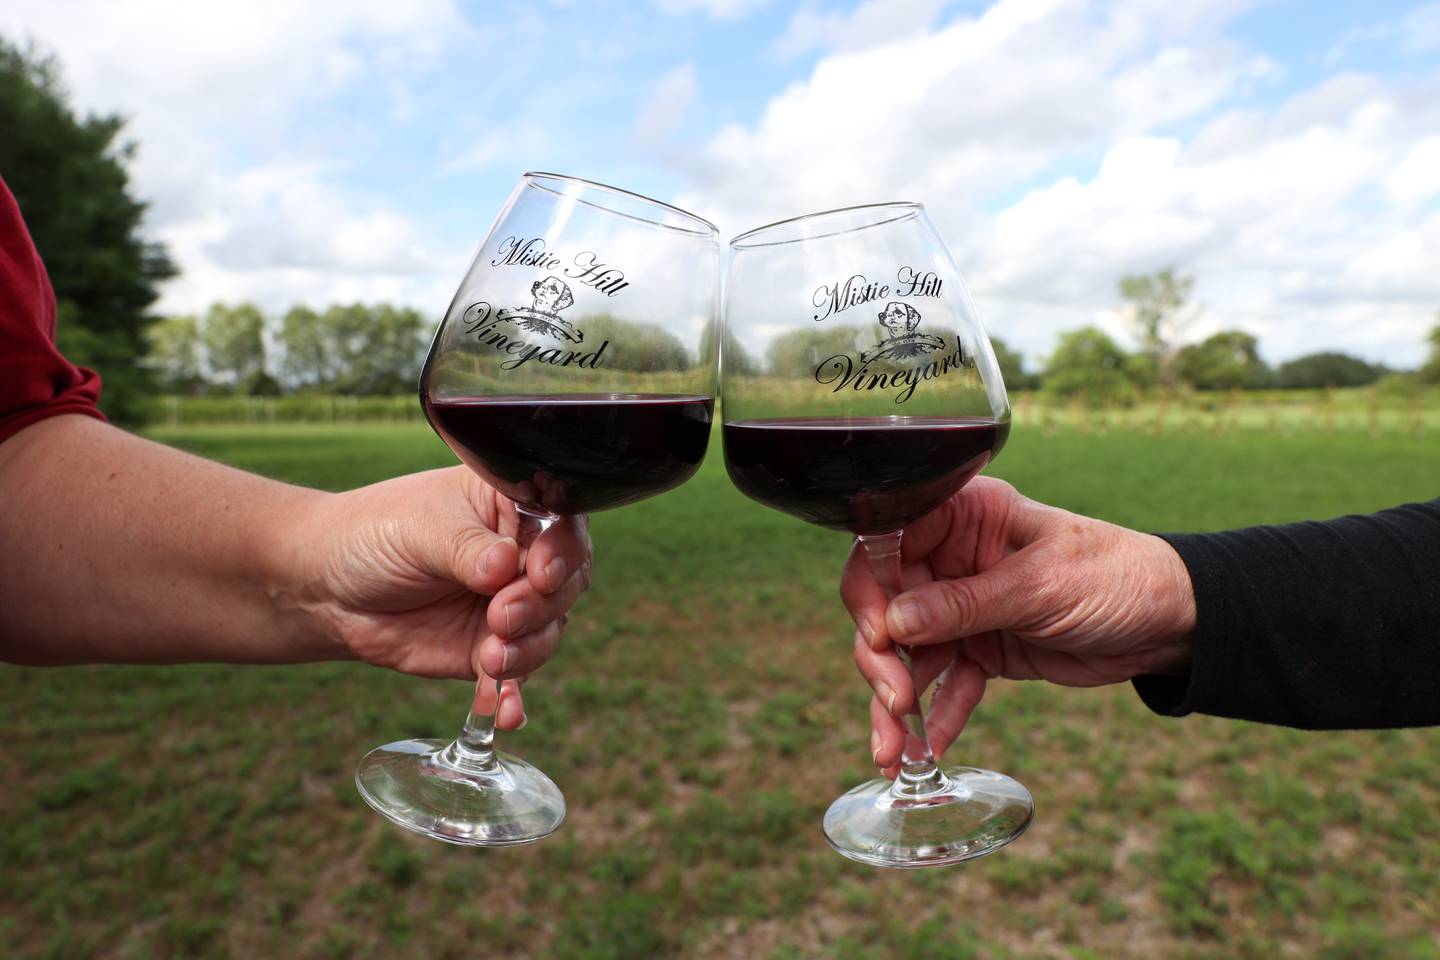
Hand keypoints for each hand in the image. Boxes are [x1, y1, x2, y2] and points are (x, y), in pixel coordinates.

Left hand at [295, 466, 591, 729]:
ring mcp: (511, 605)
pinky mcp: (491, 650)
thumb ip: (467, 548)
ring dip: (528, 649)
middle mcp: (523, 556)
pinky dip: (513, 695)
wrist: (329, 589)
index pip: (562, 526)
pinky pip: (517, 676)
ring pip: (549, 630)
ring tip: (490, 658)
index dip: (562, 552)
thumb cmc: (376, 536)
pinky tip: (506, 713)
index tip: (540, 573)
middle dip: (540, 605)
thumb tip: (505, 566)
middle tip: (500, 616)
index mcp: (513, 508)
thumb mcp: (421, 530)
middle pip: (566, 583)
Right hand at [841, 477, 1194, 776]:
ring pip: (908, 652)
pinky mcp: (981, 648)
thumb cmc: (1115, 576)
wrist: (1172, 623)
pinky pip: (946, 682)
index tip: (878, 637)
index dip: (870, 590)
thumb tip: (892, 623)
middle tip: (894, 701)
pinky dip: (937, 714)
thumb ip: (964, 604)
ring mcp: (963, 605)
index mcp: (962, 515)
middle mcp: (951, 557)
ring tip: (894, 750)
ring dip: (897, 702)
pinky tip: (931, 748)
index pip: (887, 542)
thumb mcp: (1039, 586)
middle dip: (881, 659)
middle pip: (886, 605)